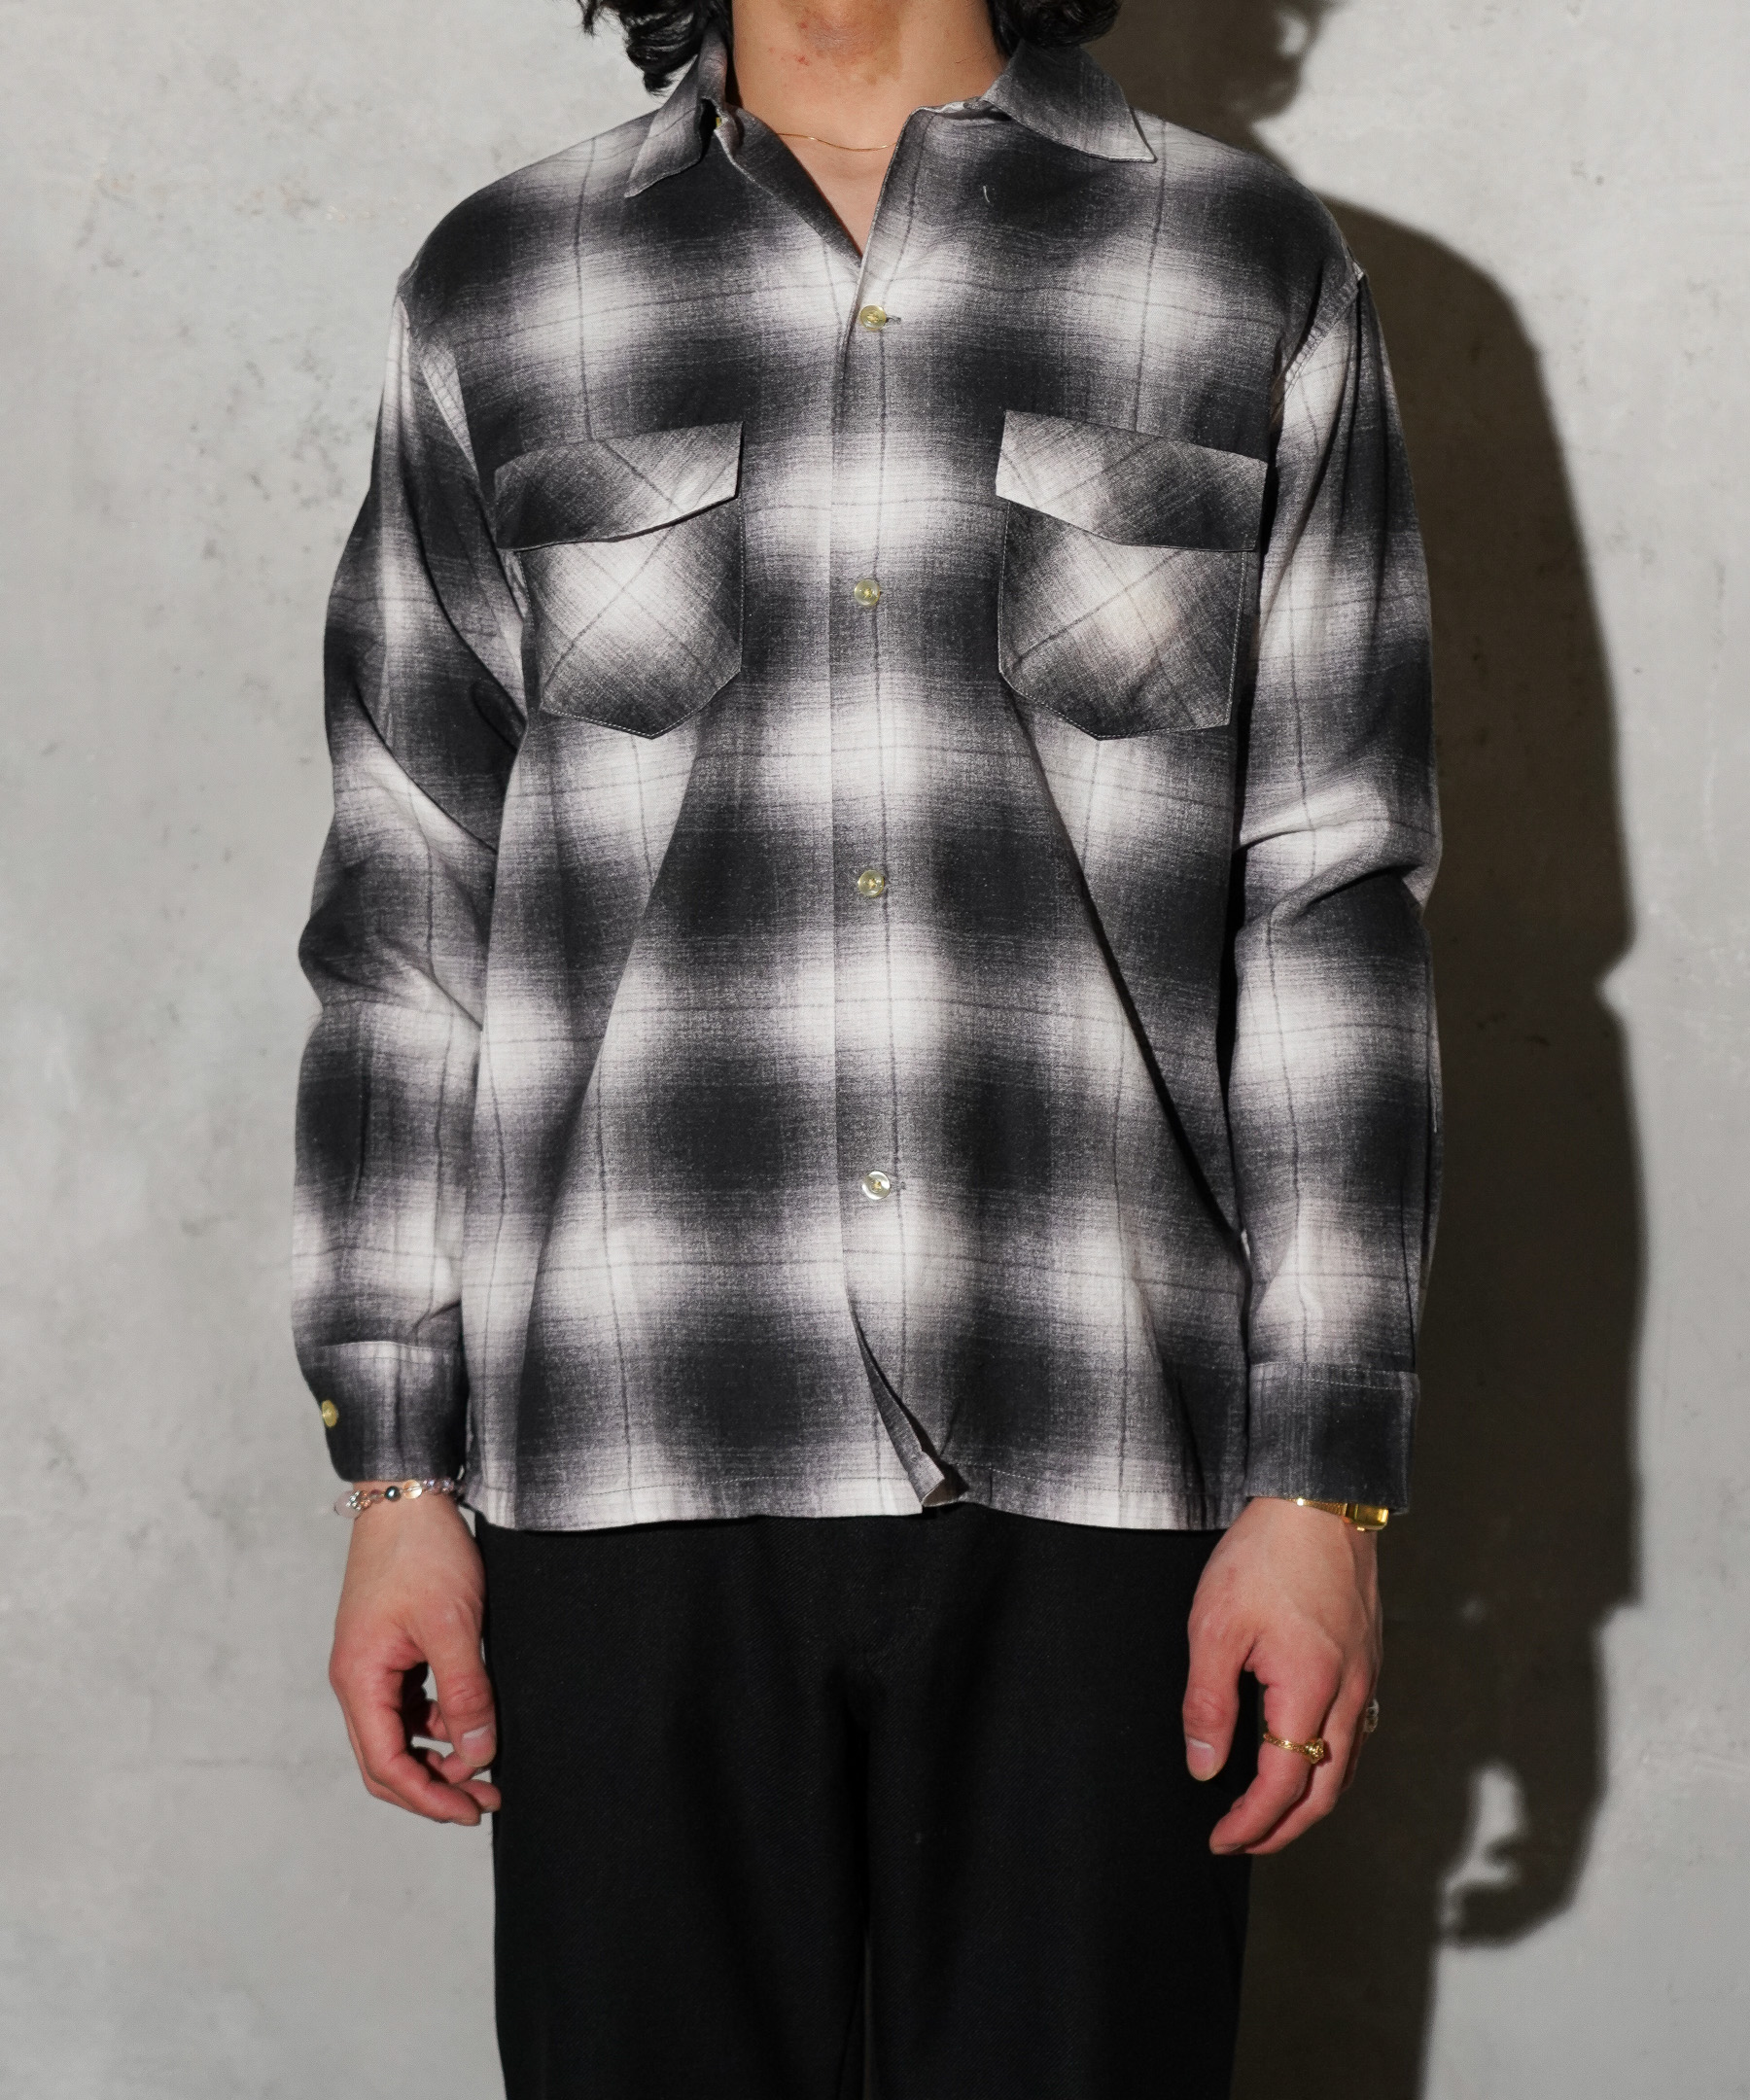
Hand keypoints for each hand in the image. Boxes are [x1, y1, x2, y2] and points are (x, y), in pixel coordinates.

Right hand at [328, 1490, 499, 1824]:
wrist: (408, 1494)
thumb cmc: (421, 1551)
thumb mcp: (453, 1626)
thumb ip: (465, 1694)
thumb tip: (478, 1753)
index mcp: (360, 1679)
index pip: (386, 1765)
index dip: (428, 1797)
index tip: (470, 1812)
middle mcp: (357, 1678)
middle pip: (386, 1758)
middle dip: (434, 1786)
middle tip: (484, 1800)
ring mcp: (372, 1664)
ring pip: (400, 1733)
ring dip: (440, 1753)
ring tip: (487, 1759)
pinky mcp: (390, 1648)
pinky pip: (409, 1703)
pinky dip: (438, 1720)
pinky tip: (471, 1718)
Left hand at [1182, 1495, 1381, 1854]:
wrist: (1320, 1499)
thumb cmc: (1264, 1555)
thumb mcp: (1216, 1625)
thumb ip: (1208, 1703)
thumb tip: (1203, 1767)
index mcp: (1310, 1691)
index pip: (1283, 1785)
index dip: (1250, 1823)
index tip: (1219, 1840)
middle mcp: (1350, 1694)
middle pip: (1325, 1791)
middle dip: (1283, 1828)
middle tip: (1242, 1841)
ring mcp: (1366, 1678)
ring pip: (1346, 1766)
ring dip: (1308, 1800)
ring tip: (1267, 1812)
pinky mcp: (1368, 1659)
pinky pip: (1354, 1733)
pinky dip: (1328, 1764)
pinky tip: (1301, 1757)